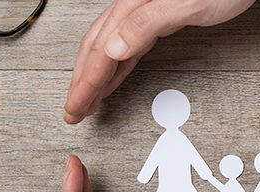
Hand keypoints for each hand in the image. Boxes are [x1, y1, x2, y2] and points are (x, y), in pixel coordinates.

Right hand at [63, 0, 255, 122]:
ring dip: (96, 77)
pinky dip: (116, 67)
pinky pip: (128, 47)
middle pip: (97, 49)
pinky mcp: (158, 18)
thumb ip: (147, 24)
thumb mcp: (186, 4)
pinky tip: (112, 80)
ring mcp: (144, 13)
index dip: (85, 83)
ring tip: (87, 102)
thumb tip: (113, 50)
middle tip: (74, 112)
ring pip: (109, 49)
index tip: (75, 108)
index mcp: (133, 5)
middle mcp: (133, 7)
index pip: (101, 51)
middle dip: (82, 84)